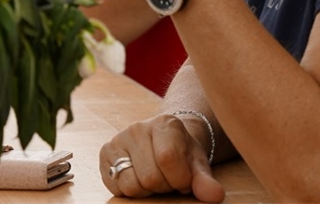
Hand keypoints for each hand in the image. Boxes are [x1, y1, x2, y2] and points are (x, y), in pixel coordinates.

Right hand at [100, 115, 223, 200]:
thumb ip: (205, 180)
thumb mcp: (198, 164)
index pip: (168, 159)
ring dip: (147, 191)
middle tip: (169, 179)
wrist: (164, 142)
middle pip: (150, 176)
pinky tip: (139, 177)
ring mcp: (118, 139)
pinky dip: (130, 190)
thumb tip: (214, 196)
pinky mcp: (105, 153)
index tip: (185, 179)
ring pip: (131, 184)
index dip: (180, 179)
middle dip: (164, 186)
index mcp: (165, 123)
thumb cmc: (183, 154)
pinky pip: (116, 186)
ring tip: (155, 178)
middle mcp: (138, 127)